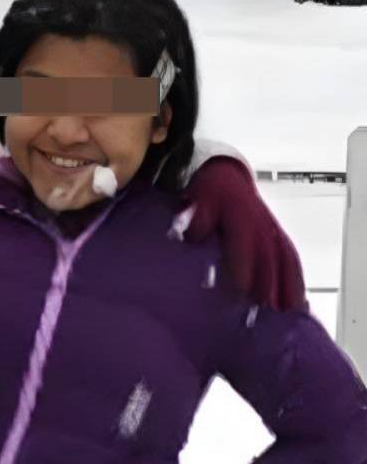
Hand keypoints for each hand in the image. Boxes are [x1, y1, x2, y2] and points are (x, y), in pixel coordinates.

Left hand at [182, 157, 305, 310]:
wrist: (226, 176)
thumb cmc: (210, 193)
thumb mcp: (199, 202)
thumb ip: (198, 220)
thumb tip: (194, 236)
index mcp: (241, 218)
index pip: (245, 246)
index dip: (245, 269)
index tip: (241, 291)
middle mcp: (262, 226)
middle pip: (269, 260)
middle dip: (268, 287)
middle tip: (264, 313)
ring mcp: (274, 232)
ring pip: (286, 262)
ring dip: (288, 288)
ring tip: (287, 314)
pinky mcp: (279, 238)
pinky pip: (292, 260)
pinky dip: (297, 281)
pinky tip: (297, 301)